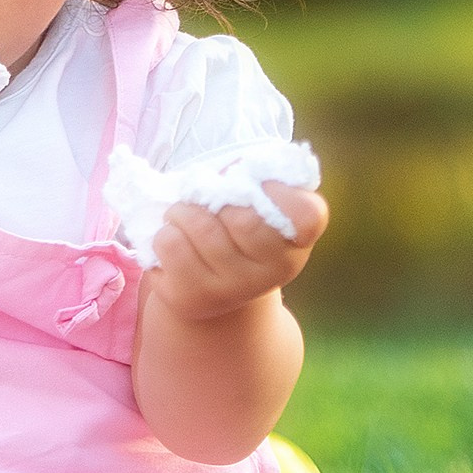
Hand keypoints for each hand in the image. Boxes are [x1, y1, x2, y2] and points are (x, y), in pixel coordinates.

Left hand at [147, 190, 327, 325]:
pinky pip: (171, 244)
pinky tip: (176, 241)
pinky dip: (165, 232)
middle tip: (210, 200)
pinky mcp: (194, 298)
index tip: (259, 185)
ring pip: (200, 226)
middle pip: (243, 219)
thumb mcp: (258, 205)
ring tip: (185, 217)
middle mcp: (273, 271)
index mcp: (296, 241)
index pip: (307, 215)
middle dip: (216, 197)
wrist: (215, 289)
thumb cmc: (238, 230)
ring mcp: (234, 289)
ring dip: (183, 211)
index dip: (281, 192)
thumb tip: (226, 174)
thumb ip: (255, 180)